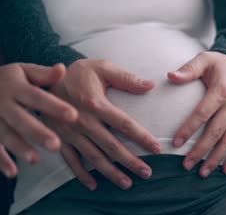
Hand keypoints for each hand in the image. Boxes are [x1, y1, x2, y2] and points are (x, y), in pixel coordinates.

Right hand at [0, 63, 77, 177]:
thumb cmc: (6, 79)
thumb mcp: (22, 71)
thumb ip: (43, 74)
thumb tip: (63, 69)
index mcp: (17, 87)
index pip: (38, 98)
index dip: (55, 107)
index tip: (74, 115)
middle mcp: (4, 104)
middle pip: (21, 120)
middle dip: (38, 133)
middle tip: (56, 145)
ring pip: (5, 135)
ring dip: (19, 148)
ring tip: (36, 160)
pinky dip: (1, 160)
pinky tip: (13, 172)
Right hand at [45, 59, 160, 189]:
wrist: (43, 79)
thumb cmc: (79, 72)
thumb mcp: (102, 67)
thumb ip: (126, 78)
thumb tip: (150, 85)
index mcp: (96, 103)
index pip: (124, 124)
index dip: (142, 137)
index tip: (156, 149)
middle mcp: (83, 121)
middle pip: (111, 146)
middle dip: (130, 161)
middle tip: (147, 173)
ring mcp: (70, 133)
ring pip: (94, 157)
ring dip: (111, 172)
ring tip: (127, 183)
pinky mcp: (60, 139)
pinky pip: (71, 160)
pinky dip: (81, 174)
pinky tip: (94, 184)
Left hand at [168, 52, 225, 176]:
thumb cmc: (222, 64)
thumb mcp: (205, 59)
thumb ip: (189, 69)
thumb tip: (170, 75)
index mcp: (221, 91)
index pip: (202, 114)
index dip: (189, 129)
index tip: (176, 143)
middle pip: (216, 133)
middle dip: (201, 151)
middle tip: (186, 165)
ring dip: (216, 159)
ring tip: (203, 173)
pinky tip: (225, 170)